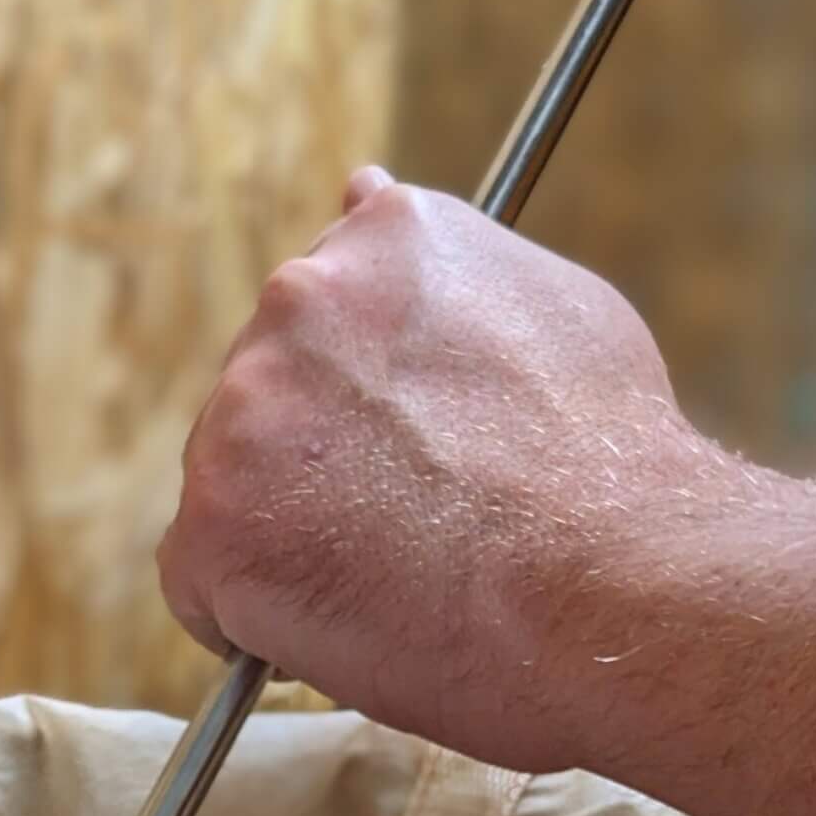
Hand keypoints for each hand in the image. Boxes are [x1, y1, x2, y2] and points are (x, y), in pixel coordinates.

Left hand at [158, 167, 757, 771]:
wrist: (615, 588)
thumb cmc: (611, 473)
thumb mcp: (561, 309)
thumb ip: (450, 263)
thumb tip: (366, 193)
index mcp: (386, 238)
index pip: (327, 318)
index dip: (366, 408)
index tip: (411, 456)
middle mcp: (301, 300)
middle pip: (268, 403)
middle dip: (320, 468)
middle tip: (413, 527)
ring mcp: (245, 412)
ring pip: (232, 490)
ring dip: (291, 538)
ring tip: (396, 578)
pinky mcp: (214, 524)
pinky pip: (200, 581)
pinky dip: (254, 615)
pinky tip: (343, 622)